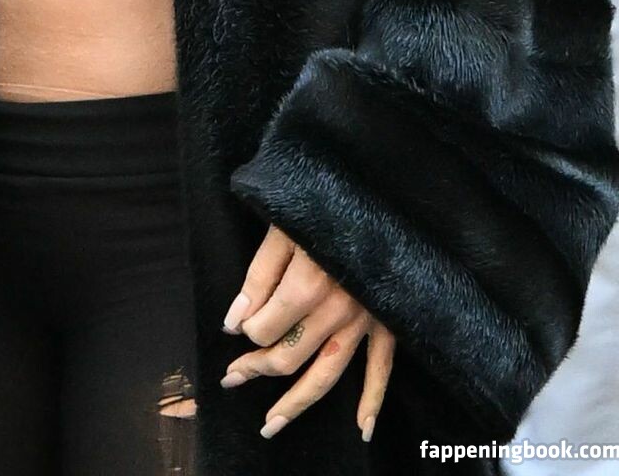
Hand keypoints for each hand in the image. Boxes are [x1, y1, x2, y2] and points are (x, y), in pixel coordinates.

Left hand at [220, 223, 394, 442]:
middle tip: (232, 377)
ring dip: (296, 403)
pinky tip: (362, 428)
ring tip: (270, 425)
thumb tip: (234, 323)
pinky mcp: (386, 321)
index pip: (264, 329)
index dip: (245, 331)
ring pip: (326, 374)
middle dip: (256, 370)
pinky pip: (381, 368)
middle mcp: (336, 311)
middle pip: (289, 357)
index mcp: (307, 286)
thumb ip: (257, 278)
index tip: (238, 323)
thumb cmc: (321, 204)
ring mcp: (364, 320)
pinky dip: (372, 399)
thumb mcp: (282, 229)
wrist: (379, 191)